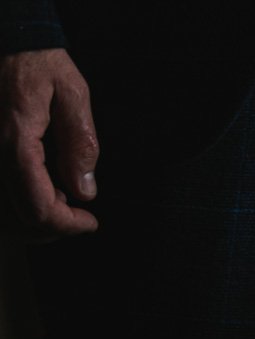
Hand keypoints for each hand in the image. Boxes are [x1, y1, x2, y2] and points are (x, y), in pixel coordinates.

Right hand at [1, 48, 98, 239]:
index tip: (91, 221)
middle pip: (19, 217)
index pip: (38, 206)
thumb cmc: (39, 61)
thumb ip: (80, 142)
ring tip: (62, 204)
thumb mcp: (72, 93)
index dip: (68, 225)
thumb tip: (84, 189)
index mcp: (15, 140)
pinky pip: (0, 192)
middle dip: (54, 227)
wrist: (7, 40)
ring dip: (35, 219)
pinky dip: (20, 204)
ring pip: (5, 212)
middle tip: (80, 216)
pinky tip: (41, 191)